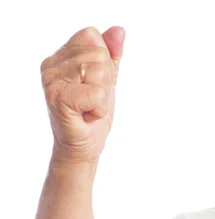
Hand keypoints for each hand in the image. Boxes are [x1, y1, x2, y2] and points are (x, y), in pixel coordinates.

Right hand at [41, 26, 125, 166]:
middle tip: (92, 100)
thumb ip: (112, 54)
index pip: (92, 36)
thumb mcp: (107, 80)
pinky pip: (97, 93)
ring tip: (89, 107)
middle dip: (105, 81)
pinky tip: (87, 115)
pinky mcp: (58, 97)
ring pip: (99, 72)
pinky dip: (99, 108)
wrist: (84, 147)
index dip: (104, 62)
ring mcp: (51, 80)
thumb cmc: (92, 115)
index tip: (94, 83)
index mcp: (60, 56)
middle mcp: (51, 64)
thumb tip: (119, 30)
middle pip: (98, 54)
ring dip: (103, 96)